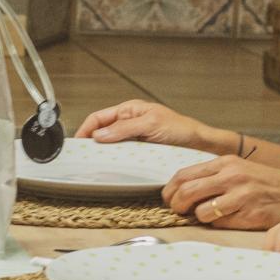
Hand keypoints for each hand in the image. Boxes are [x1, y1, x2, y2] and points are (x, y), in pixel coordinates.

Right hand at [73, 99, 231, 150]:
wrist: (201, 146)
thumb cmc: (181, 129)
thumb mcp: (151, 124)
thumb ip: (124, 128)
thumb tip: (99, 134)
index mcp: (129, 110)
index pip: (98, 118)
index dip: (85, 130)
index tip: (78, 145)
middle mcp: (129, 123)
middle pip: (102, 132)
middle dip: (92, 143)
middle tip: (84, 157)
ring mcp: (134, 139)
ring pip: (111, 146)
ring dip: (104, 154)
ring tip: (96, 165)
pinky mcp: (140, 152)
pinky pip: (122, 156)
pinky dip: (116, 162)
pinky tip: (114, 169)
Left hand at [163, 156, 279, 228]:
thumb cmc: (269, 186)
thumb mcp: (241, 170)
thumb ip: (215, 176)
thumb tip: (183, 190)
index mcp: (226, 162)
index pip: (184, 175)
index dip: (171, 191)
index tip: (170, 200)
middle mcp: (232, 176)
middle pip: (186, 192)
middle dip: (177, 206)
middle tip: (180, 213)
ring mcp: (241, 195)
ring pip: (201, 211)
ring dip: (200, 218)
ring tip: (211, 216)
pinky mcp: (249, 214)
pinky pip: (220, 224)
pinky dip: (219, 225)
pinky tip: (230, 221)